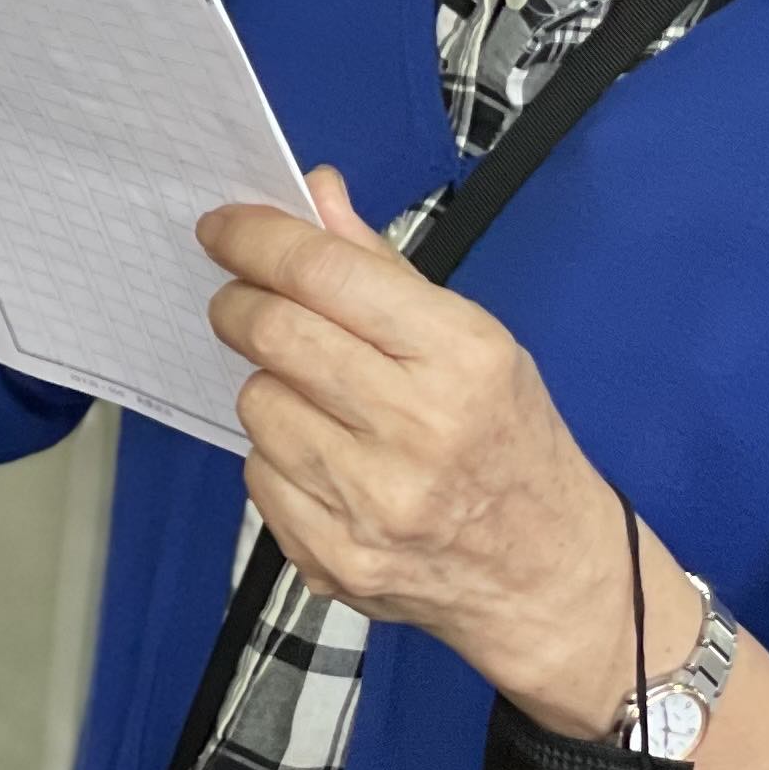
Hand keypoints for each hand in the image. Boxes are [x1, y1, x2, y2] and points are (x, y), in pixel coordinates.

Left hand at [198, 168, 629, 733]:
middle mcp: (416, 429)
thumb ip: (382, 269)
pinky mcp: (332, 557)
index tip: (223, 228)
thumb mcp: (476, 341)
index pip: (324, 274)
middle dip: (239, 304)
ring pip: (256, 404)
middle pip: (273, 334)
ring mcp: (370, 503)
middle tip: (241, 299)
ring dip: (267, 385)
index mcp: (460, 357)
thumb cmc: (511, 440)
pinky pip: (258, 475)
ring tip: (315, 395)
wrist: (545, 574)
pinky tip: (325, 458)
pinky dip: (276, 453)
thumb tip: (313, 195)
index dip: (256, 240)